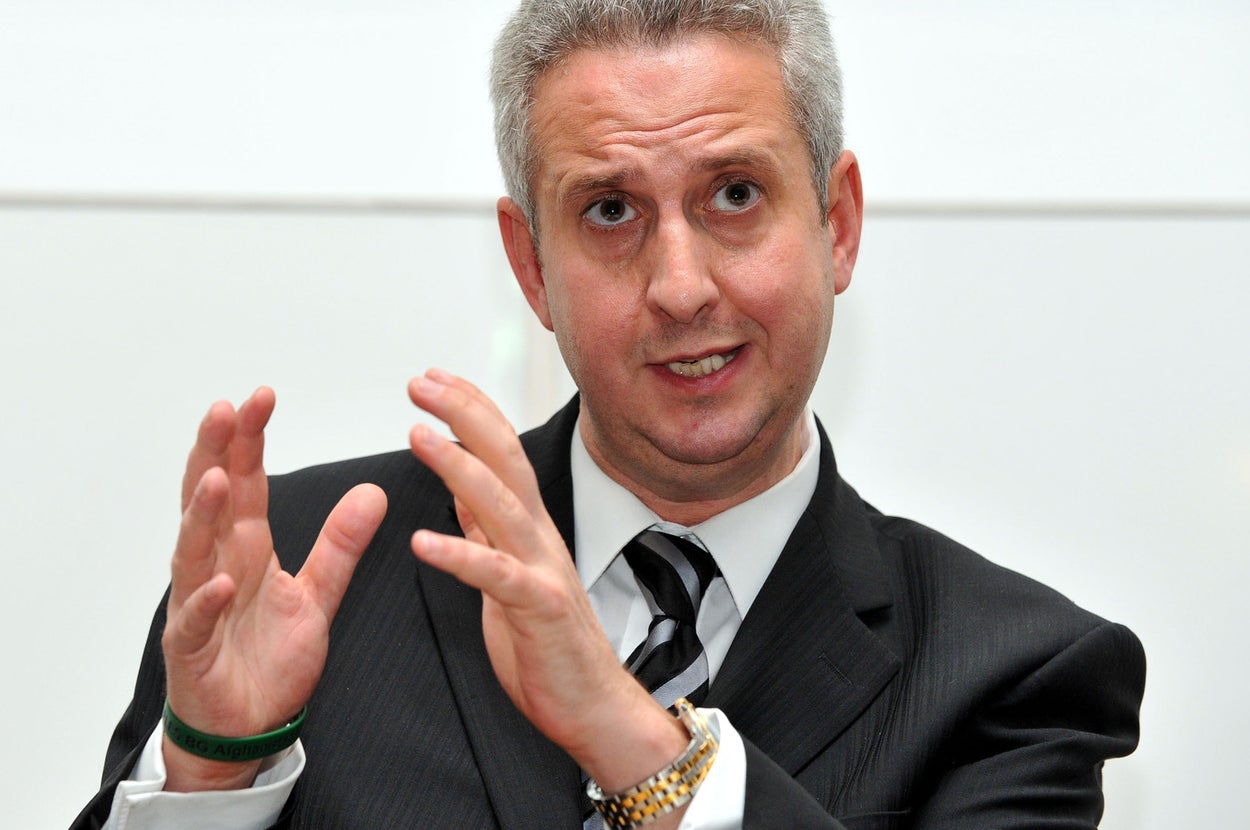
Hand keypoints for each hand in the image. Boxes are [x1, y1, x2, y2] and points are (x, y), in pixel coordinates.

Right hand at [161, 387, 386, 790]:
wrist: (247, 726)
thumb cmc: (269, 659)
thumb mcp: (319, 594)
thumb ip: (342, 544)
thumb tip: (372, 492)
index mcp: (248, 547)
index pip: (246, 482)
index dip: (249, 440)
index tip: (260, 397)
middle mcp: (217, 565)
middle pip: (210, 500)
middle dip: (215, 453)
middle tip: (224, 410)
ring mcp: (197, 604)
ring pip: (193, 551)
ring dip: (202, 515)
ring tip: (216, 479)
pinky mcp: (192, 648)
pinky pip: (195, 621)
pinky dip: (204, 600)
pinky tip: (218, 579)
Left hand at [407, 370, 687, 801]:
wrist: (596, 703)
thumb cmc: (551, 645)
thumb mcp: (507, 573)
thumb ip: (485, 528)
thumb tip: (458, 484)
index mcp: (528, 527)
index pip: (501, 450)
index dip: (470, 409)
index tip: (434, 377)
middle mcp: (539, 536)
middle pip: (504, 458)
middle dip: (463, 414)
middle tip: (421, 382)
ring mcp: (543, 569)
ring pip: (502, 503)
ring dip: (458, 465)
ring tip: (418, 435)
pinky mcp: (540, 609)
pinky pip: (496, 577)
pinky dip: (460, 556)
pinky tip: (421, 543)